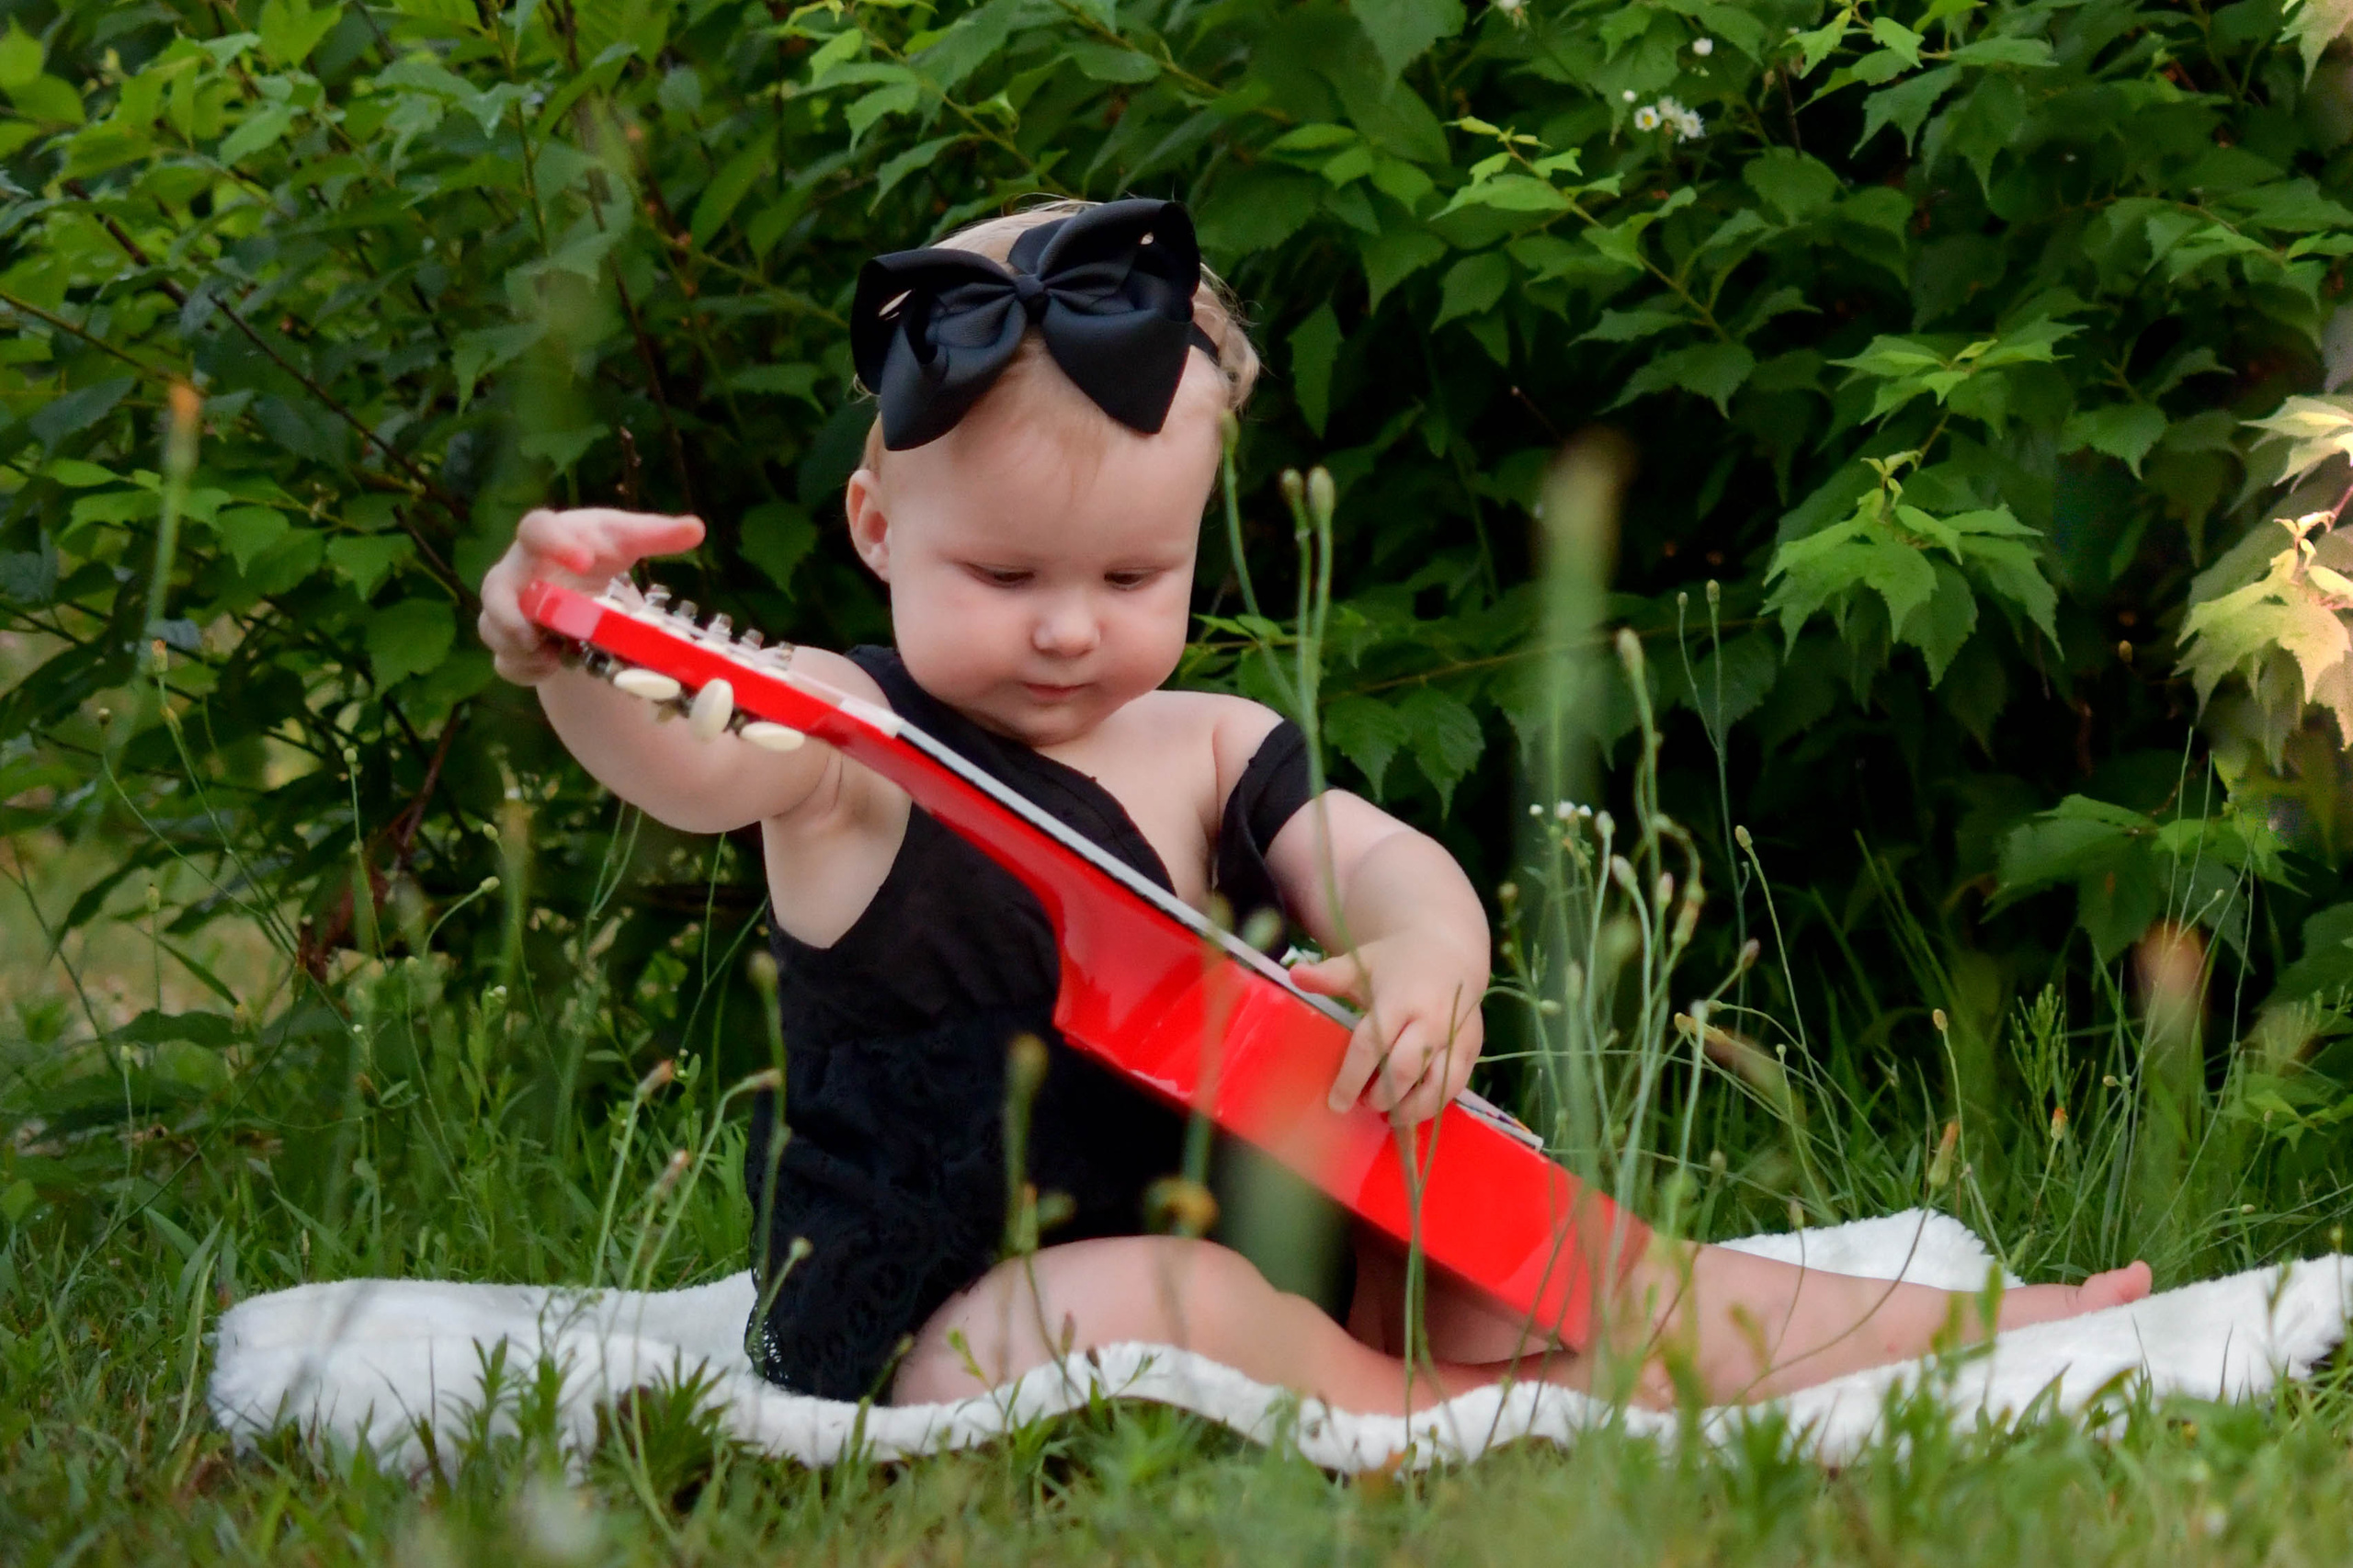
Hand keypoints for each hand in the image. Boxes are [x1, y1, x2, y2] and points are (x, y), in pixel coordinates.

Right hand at [477, 507, 704, 685]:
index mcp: (546, 537)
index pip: (536, 528)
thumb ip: (656, 534)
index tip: (586, 560)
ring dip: (519, 648)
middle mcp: (517, 571)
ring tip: (552, 657)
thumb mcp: (625, 539)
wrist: (578, 577)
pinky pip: (505, 661)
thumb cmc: (598, 550)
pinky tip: (550, 669)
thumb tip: (696, 528)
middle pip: (494, 589)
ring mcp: (507, 607)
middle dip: (512, 613)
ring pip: (492, 629)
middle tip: (539, 633)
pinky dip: (525, 670)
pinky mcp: (510, 639)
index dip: (554, 543)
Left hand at [1290, 934, 1486, 1125]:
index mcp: (1399, 998)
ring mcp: (1456, 1035)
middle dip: (1382, 1095)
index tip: (1336, 1103)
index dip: (1352, 1078)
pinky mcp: (1473, 1048)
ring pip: (1437, 1085)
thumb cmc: (1397, 962)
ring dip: (1411, 1108)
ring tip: (1390, 1116)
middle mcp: (1431, 1019)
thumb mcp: (1362, 963)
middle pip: (1405, 1069)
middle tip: (1364, 1106)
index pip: (1372, 1044)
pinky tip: (1412, 1110)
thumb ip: (1330, 975)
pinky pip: (1455, 1086)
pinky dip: (1433, 1104)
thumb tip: (1293, 975)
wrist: (1451, 952)